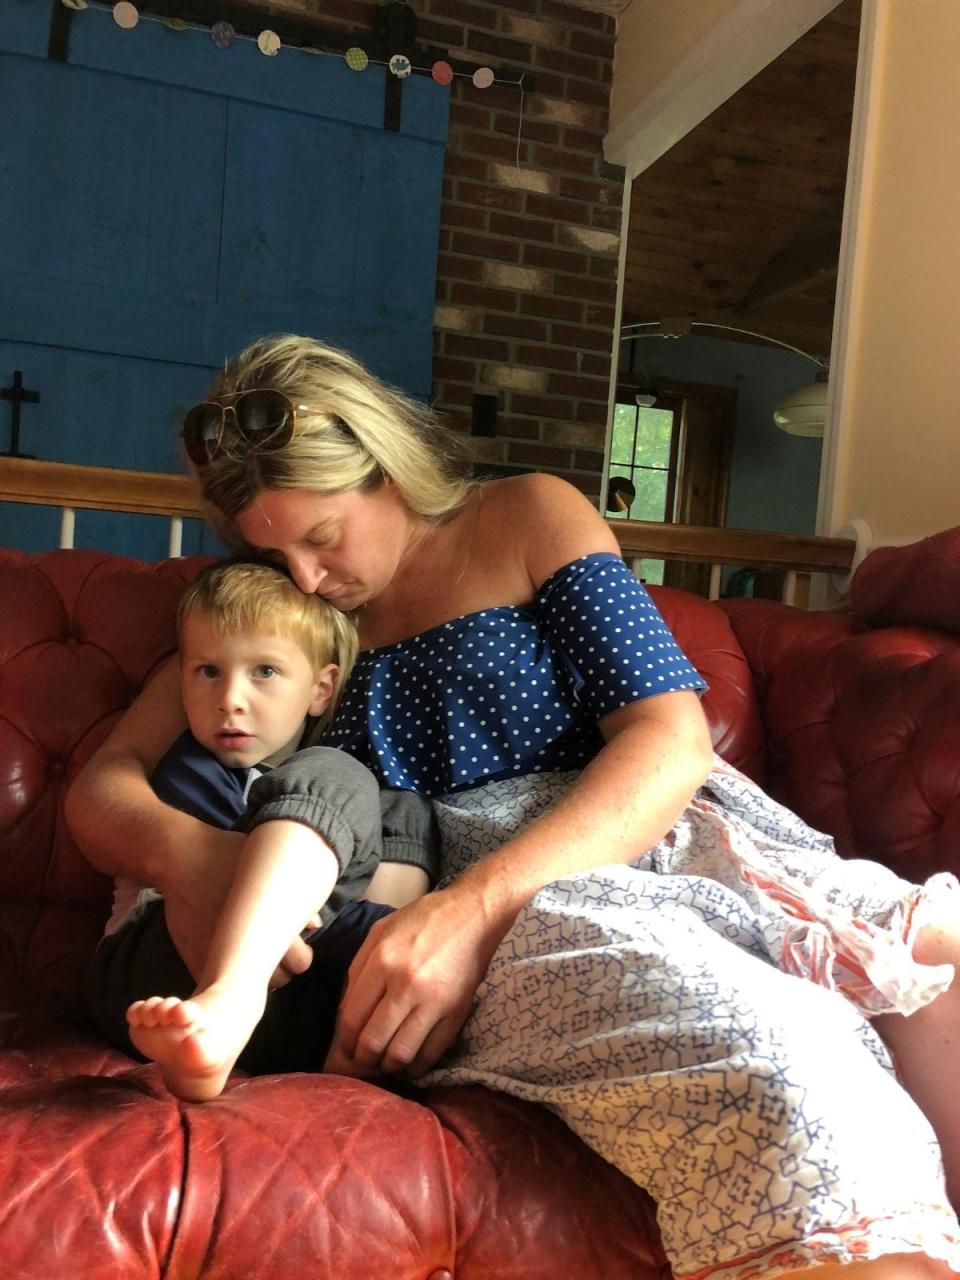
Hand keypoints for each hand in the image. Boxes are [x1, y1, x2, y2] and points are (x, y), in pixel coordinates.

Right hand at [158, 824, 312, 986]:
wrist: (182, 860)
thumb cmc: (229, 857)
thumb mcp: (267, 872)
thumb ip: (295, 901)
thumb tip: (315, 925)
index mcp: (272, 926)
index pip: (301, 962)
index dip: (300, 956)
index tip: (294, 946)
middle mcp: (248, 948)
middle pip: (280, 980)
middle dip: (280, 969)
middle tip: (272, 953)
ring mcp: (220, 959)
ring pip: (250, 988)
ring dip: (253, 977)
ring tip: (249, 956)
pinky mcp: (197, 962)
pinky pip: (219, 984)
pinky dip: (225, 978)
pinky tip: (227, 960)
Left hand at [323, 886, 505, 1079]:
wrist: (473, 914)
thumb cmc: (423, 920)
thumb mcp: (380, 932)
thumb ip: (358, 970)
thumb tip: (346, 1015)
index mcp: (382, 960)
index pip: (352, 1019)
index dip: (343, 1043)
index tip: (343, 1050)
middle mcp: (406, 983)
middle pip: (372, 1042)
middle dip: (360, 1060)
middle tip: (360, 1062)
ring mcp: (434, 1001)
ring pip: (400, 1054)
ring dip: (387, 1066)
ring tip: (384, 1062)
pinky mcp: (457, 1012)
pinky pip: (431, 1054)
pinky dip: (416, 1067)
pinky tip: (409, 1061)